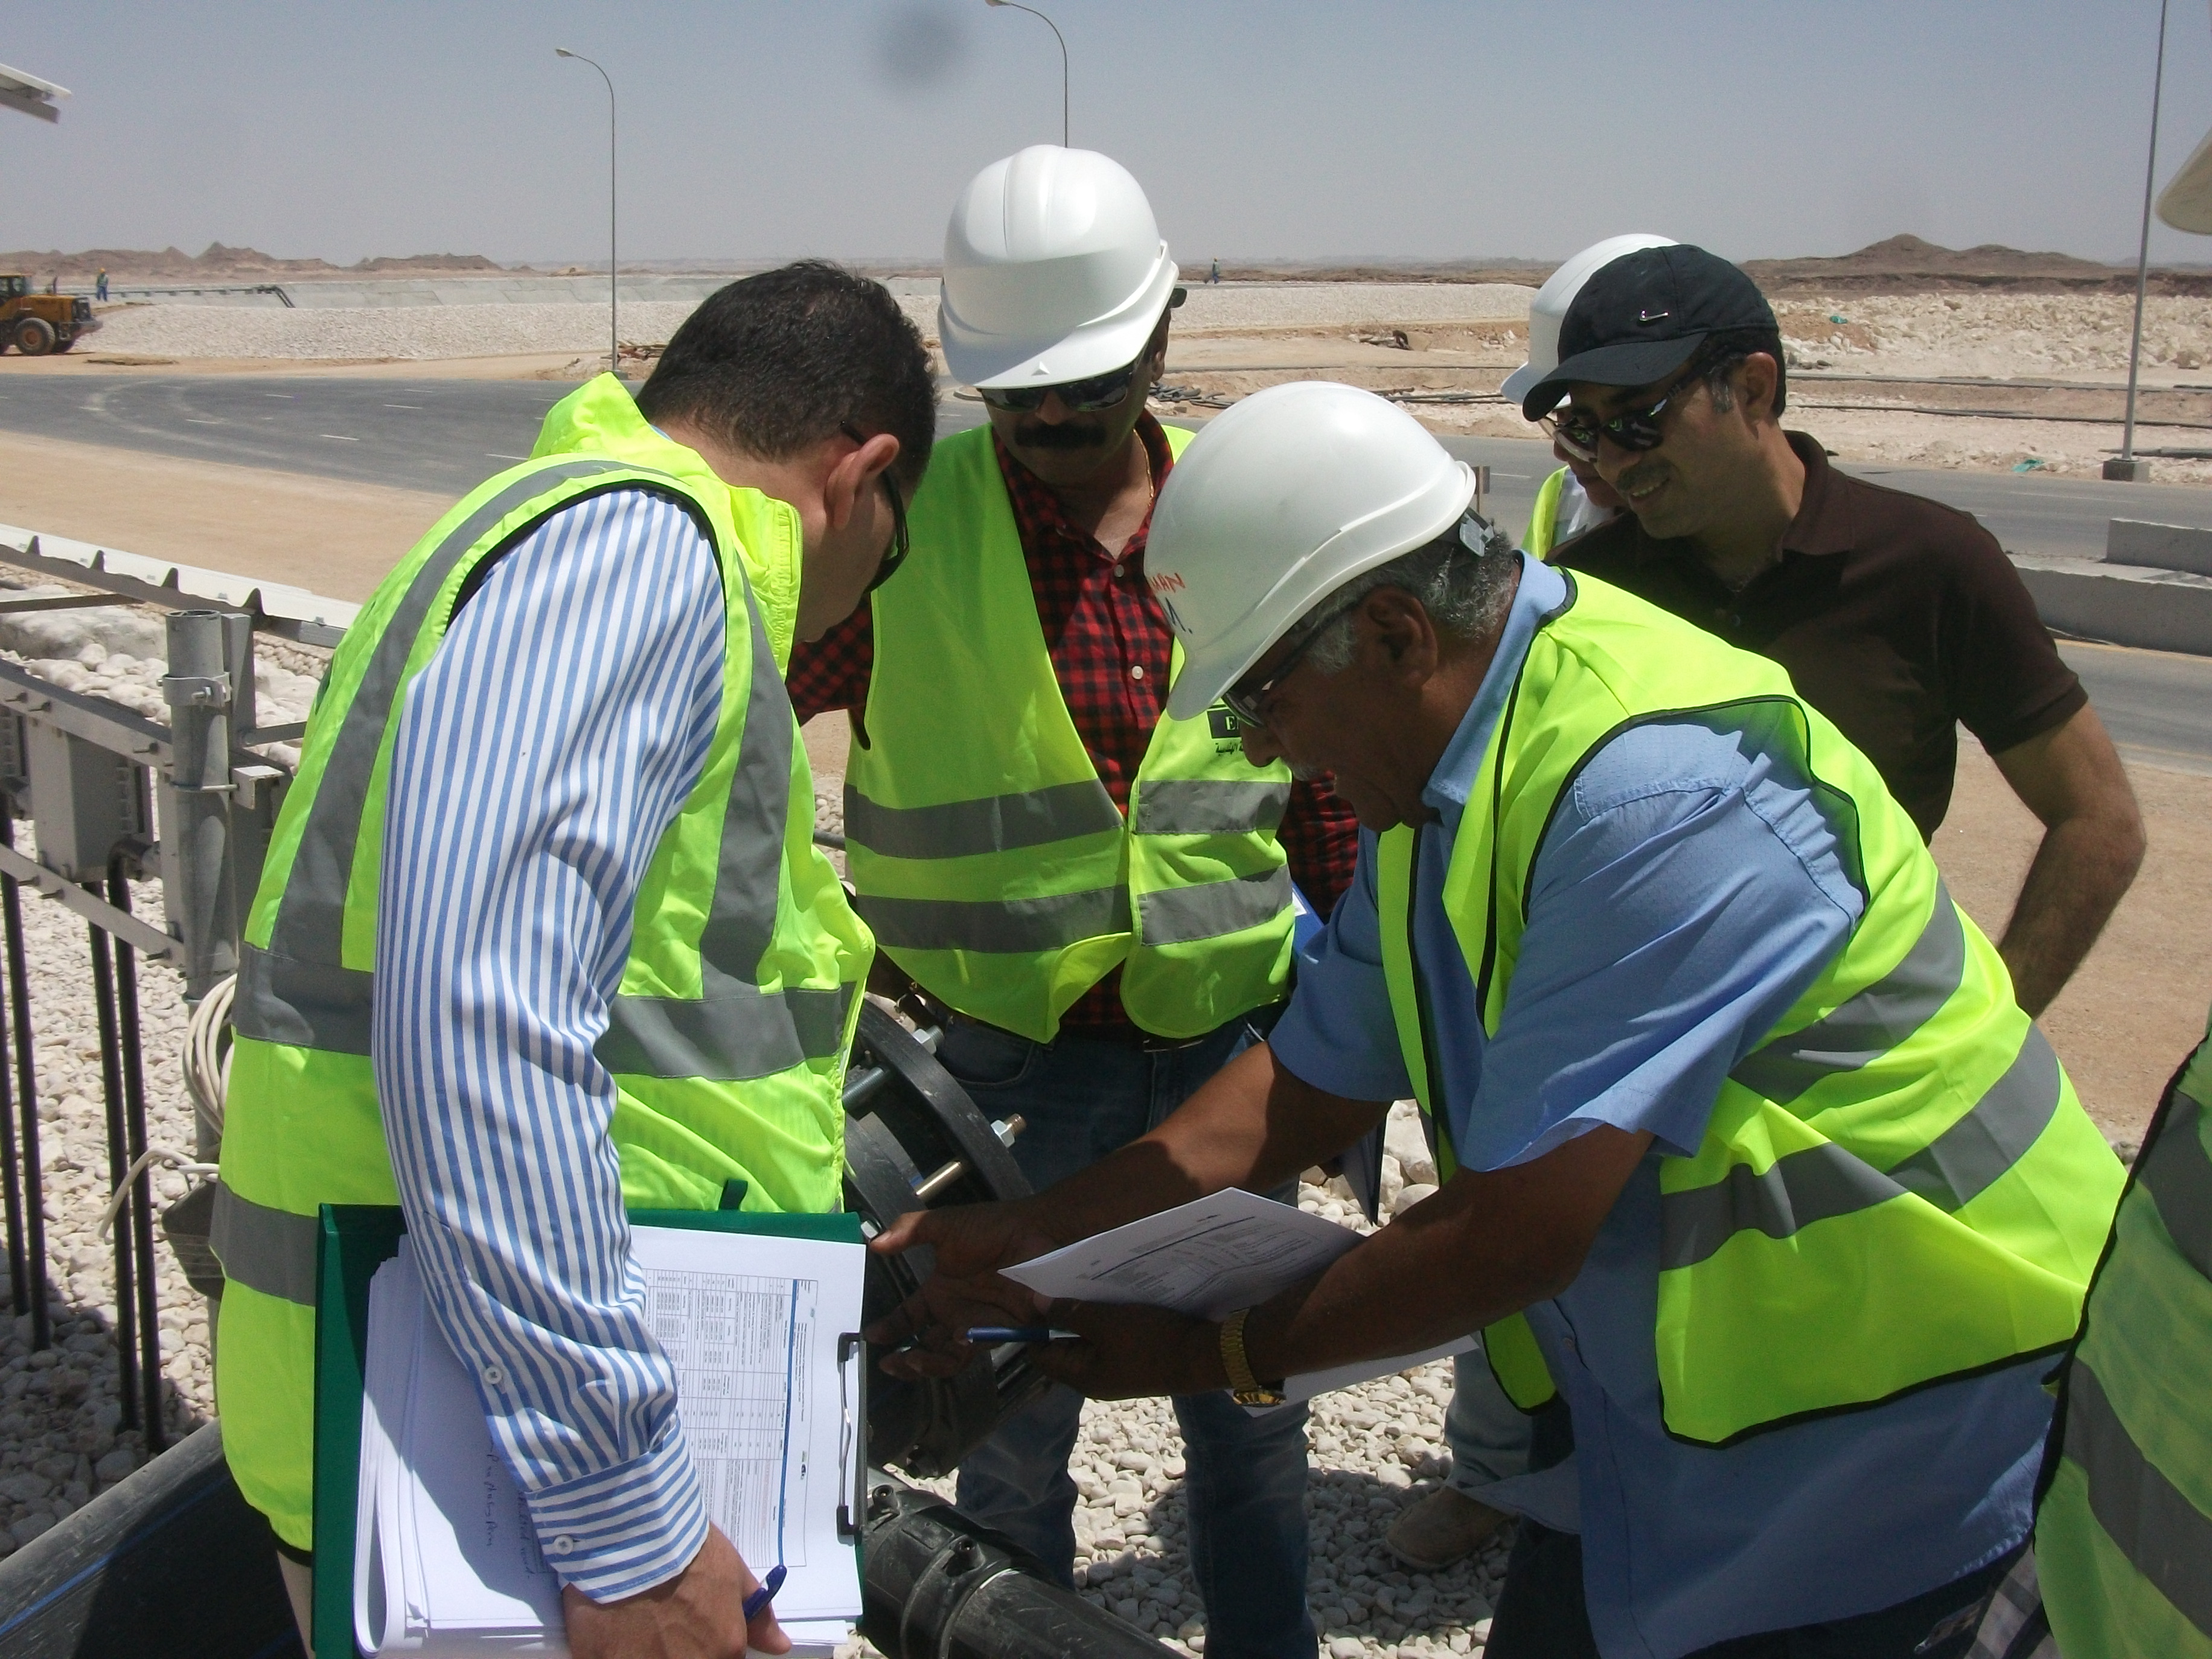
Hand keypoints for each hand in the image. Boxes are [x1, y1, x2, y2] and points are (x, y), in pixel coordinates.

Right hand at [563, 1524, 785, 1658]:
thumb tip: (779, 1646)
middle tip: (664, 1624)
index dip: (710, 1645)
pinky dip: (617, 1650)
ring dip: (647, 1650)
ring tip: (639, 1624)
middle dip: (677, 1647)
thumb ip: (757, 1619)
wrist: (635, 1538)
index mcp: (724, 1651)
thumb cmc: (689, 1551)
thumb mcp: (733, 1576)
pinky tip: (614, 1629)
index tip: (694, 1631)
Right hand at [863, 1200, 1062, 1380]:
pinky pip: (974, 1348)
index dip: (891, 1328)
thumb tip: (873, 1242)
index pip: (910, 1316)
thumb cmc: (992, 1228)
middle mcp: (956, 1312)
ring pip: (947, 1357)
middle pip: (925, 1347)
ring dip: (927, 1363)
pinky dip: (958, 1349)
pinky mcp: (999, 1331)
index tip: (872, 1336)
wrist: (1036, 1233)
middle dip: (905, 1361)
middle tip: (888, 1364)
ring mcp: (977, 1324)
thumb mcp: (945, 1225)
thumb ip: (909, 1231)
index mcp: (941, 1290)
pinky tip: (952, 1338)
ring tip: (911, 1361)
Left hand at [1029, 1301, 1223, 1400]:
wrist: (1202, 1356)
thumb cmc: (1149, 1341)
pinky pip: (1111, 1341)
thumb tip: (1035, 1303)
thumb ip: (1069, 1312)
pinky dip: (1107, 1323)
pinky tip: (1112, 1299)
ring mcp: (1118, 1372)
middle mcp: (1096, 1380)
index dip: (1034, 1329)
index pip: (1042, 1357)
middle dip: (1063, 1318)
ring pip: (1091, 1342)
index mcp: (1082, 1377)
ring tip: (1086, 1287)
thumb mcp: (1105, 1321)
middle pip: (1066, 1348)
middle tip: (1062, 1285)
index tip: (1036, 1297)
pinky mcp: (1136, 1363)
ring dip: (1087, 1317)